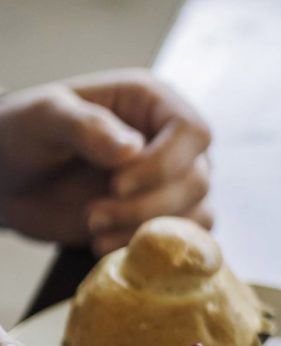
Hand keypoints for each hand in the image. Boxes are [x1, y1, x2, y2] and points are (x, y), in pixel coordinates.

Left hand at [0, 70, 211, 253]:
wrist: (4, 178)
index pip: (192, 132)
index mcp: (152, 101)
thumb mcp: (41, 117)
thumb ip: (85, 125)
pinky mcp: (160, 211)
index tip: (117, 186)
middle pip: (196, 178)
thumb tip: (132, 149)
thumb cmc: (20, 133)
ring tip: (93, 227)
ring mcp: (169, 177)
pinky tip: (105, 244)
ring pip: (196, 209)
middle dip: (146, 205)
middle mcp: (170, 138)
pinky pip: (184, 234)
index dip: (165, 164)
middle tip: (92, 215)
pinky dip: (150, 244)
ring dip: (145, 227)